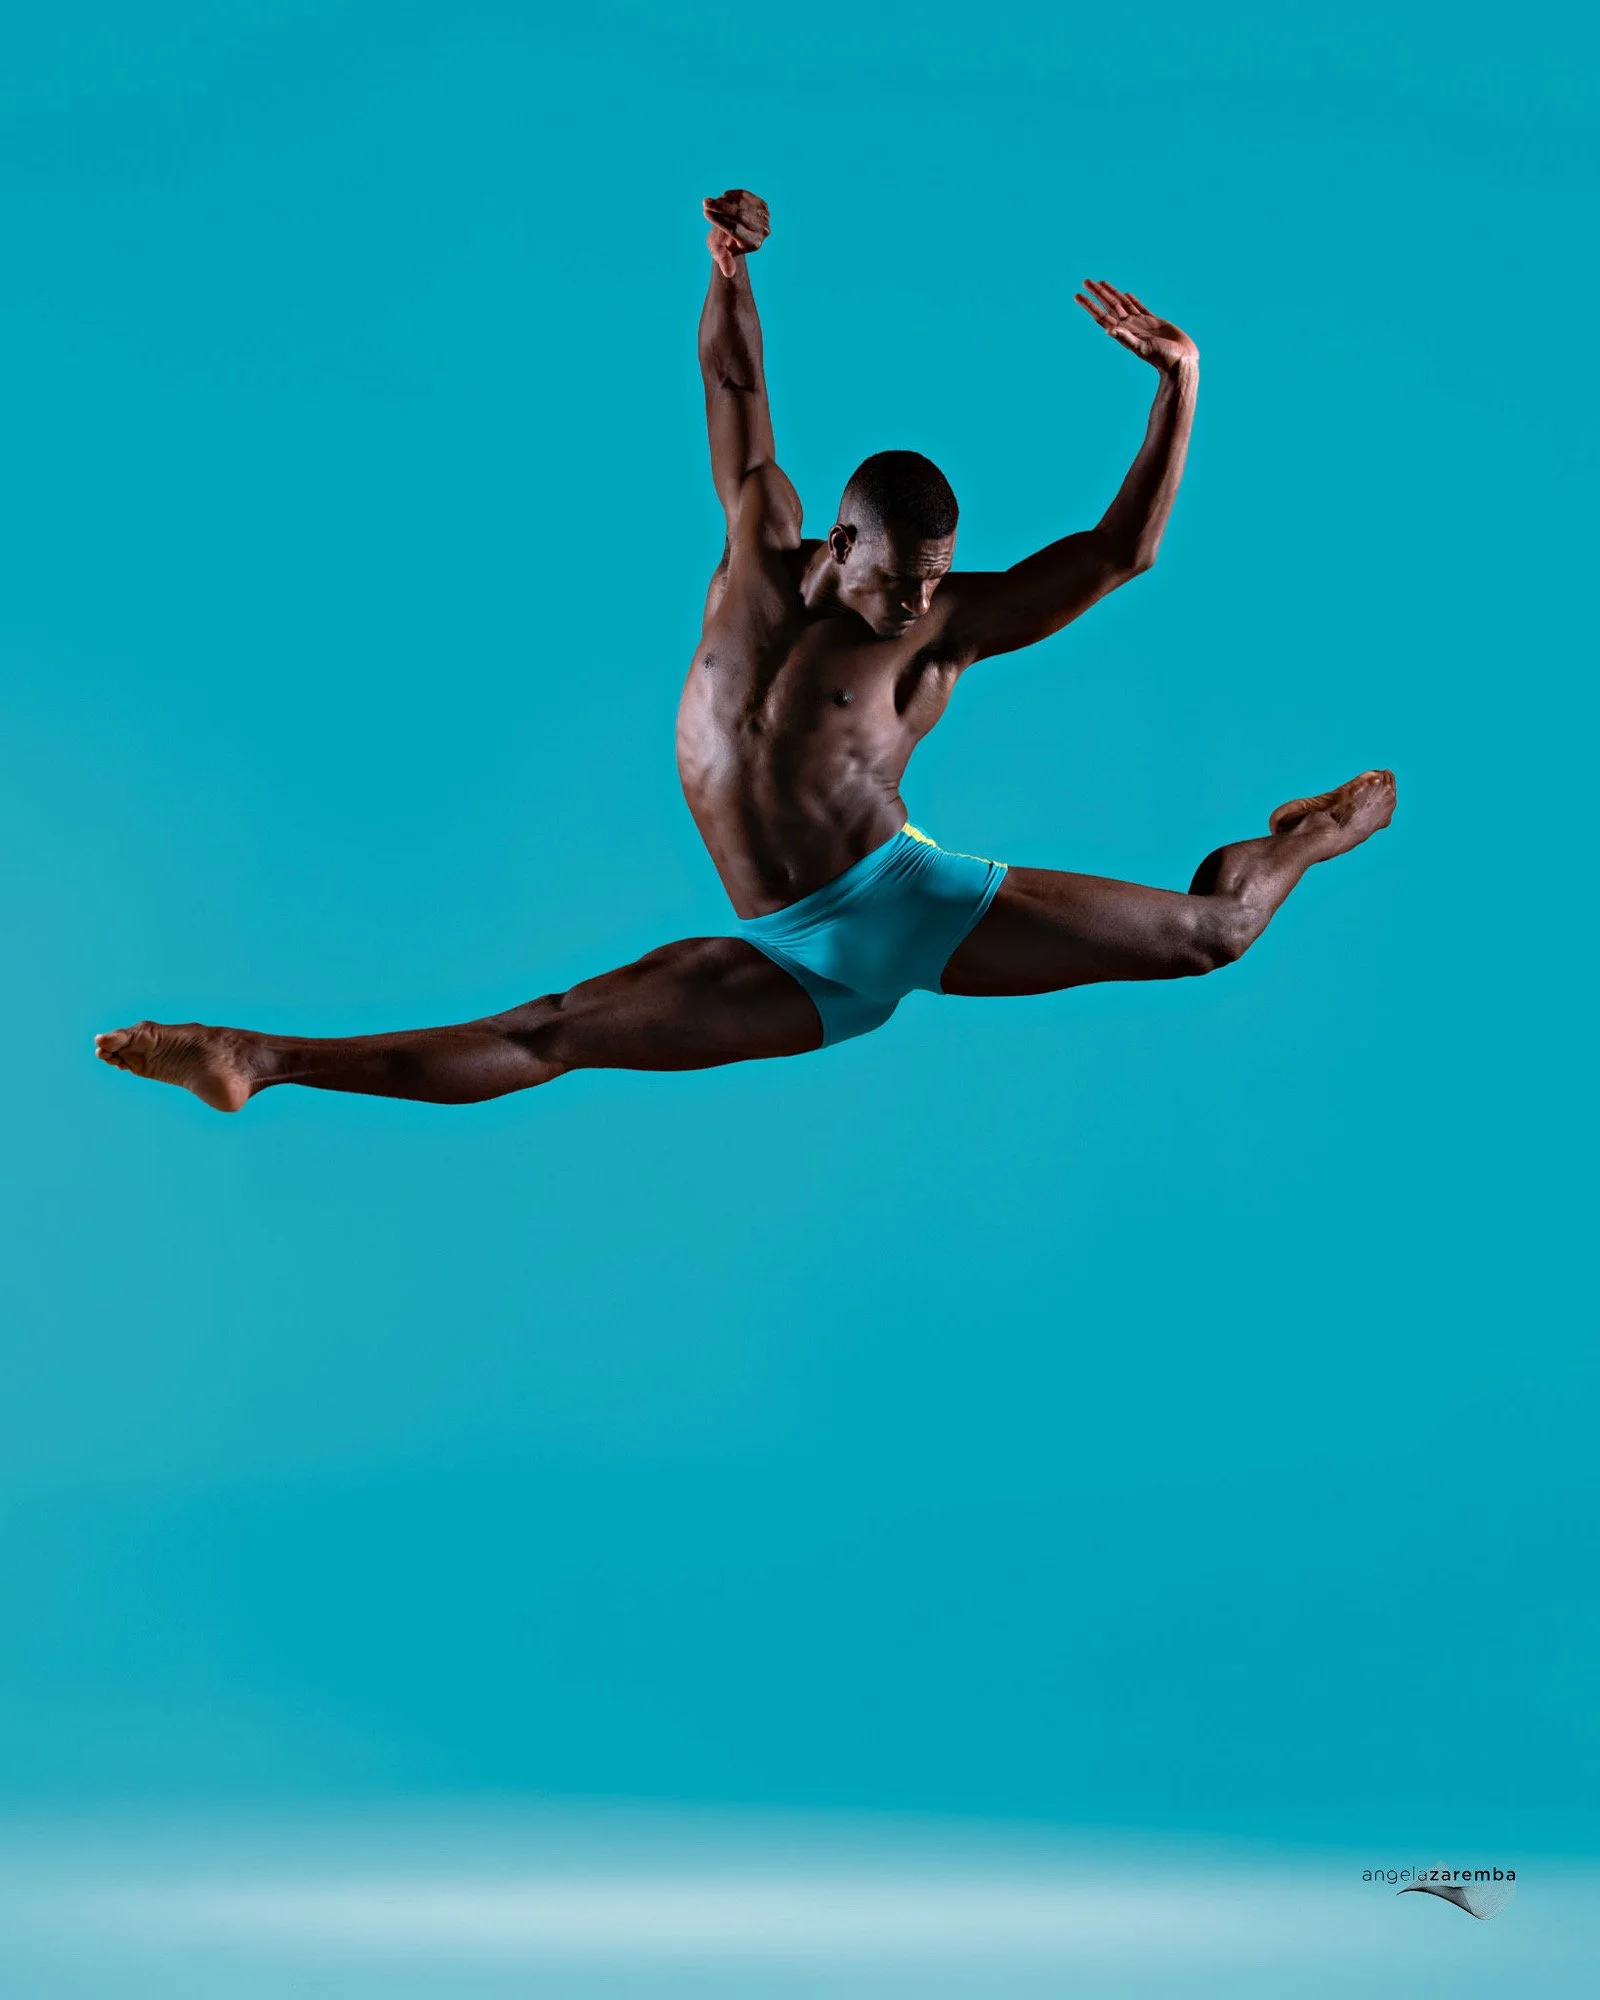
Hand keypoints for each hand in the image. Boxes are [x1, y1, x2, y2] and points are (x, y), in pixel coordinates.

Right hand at [703, 189, 769, 276]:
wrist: (733, 234)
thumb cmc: (723, 245)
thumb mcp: (719, 252)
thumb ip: (723, 260)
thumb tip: (729, 273)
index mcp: (753, 244)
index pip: (735, 229)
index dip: (719, 219)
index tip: (705, 212)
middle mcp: (762, 232)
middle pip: (739, 215)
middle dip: (720, 208)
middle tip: (704, 203)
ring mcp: (764, 217)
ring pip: (741, 203)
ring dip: (723, 201)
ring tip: (709, 202)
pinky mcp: (762, 205)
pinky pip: (744, 195)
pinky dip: (730, 195)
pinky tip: (722, 199)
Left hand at [1074, 280, 1196, 373]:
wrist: (1181, 362)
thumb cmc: (1162, 358)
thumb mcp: (1142, 348)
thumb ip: (1126, 338)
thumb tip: (1109, 331)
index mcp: (1124, 333)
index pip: (1102, 316)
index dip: (1089, 305)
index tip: (1077, 295)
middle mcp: (1129, 327)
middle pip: (1109, 306)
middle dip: (1097, 294)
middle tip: (1085, 281)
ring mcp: (1141, 324)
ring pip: (1122, 304)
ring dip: (1111, 293)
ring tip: (1101, 282)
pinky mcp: (1154, 321)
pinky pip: (1139, 307)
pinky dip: (1132, 300)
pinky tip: (1126, 294)